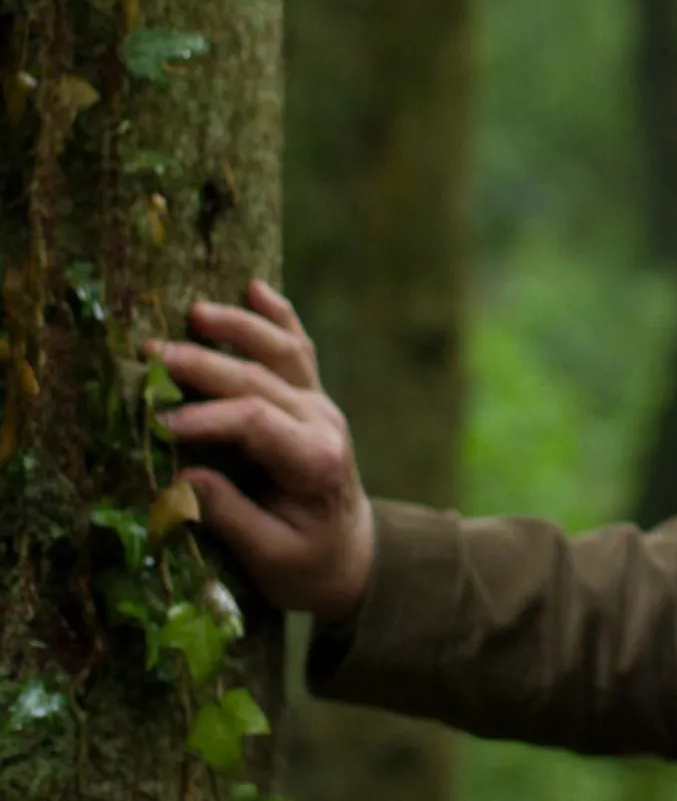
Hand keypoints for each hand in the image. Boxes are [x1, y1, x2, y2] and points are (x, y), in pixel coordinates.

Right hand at [142, 279, 373, 625]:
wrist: (351, 554)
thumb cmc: (308, 563)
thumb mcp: (271, 556)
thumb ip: (231, 517)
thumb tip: (182, 480)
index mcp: (316, 462)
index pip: (258, 423)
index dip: (208, 417)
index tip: (159, 423)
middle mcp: (323, 423)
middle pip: (261, 381)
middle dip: (206, 365)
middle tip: (151, 354)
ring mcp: (319, 405)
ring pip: (283, 353)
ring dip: (240, 328)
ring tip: (196, 311)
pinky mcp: (310, 398)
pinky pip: (297, 350)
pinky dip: (279, 316)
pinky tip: (256, 287)